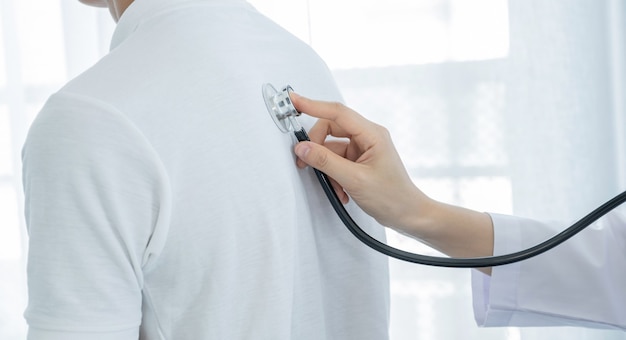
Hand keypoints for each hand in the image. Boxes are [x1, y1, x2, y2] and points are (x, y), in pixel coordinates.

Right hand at [291, 93, 494, 264]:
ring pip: (331, 148)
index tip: (293, 100)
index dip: (313, 105)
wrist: (409, 215)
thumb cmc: (392, 197)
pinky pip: (337, 161)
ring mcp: (364, 149)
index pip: (337, 112)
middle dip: (316, 147)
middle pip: (330, 129)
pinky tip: (341, 191)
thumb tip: (302, 148)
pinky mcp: (360, 161)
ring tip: (334, 187)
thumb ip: (326, 162)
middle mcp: (368, 136)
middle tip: (304, 163)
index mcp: (372, 134)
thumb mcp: (355, 180)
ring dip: (327, 169)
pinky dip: (333, 176)